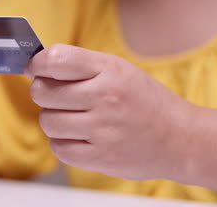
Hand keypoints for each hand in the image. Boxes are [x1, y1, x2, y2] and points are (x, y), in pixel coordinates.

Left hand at [25, 44, 191, 179]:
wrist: (180, 139)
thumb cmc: (146, 101)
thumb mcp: (120, 70)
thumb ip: (81, 66)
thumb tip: (36, 68)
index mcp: (109, 70)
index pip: (55, 59)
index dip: (37, 63)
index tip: (36, 68)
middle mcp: (105, 97)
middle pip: (42, 92)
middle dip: (43, 92)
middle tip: (57, 96)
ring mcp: (102, 129)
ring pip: (47, 121)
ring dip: (53, 119)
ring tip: (72, 118)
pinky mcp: (100, 157)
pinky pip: (58, 148)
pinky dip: (63, 142)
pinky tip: (79, 136)